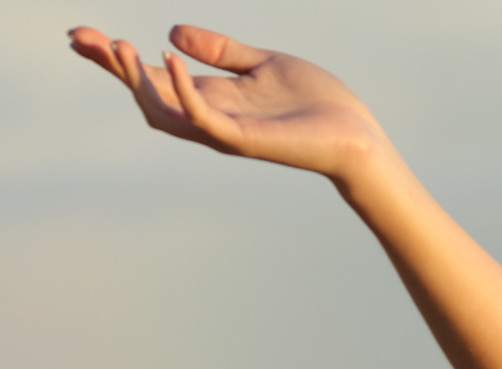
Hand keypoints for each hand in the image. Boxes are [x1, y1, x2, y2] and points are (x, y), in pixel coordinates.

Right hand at [68, 24, 390, 180]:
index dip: (116, 58)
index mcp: (213, 97)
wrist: (357, 136)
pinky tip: (168, 57)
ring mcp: (224, 131)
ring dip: (135, 78)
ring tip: (118, 45)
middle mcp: (210, 117)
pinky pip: (201, 117)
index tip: (82, 35)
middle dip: (112, 66)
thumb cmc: (317, 105)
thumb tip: (171, 31)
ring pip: (162, 110)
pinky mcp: (242, 140)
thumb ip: (221, 51)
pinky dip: (181, 88)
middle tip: (80, 37)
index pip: (153, 77)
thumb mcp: (263, 64)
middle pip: (145, 94)